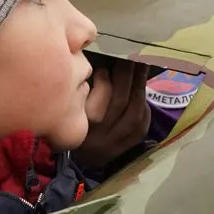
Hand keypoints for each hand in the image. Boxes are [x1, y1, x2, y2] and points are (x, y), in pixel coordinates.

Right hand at [75, 58, 153, 172]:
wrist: (81, 157)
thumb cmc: (71, 122)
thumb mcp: (70, 108)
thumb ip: (80, 88)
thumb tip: (99, 59)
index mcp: (79, 126)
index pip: (96, 104)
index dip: (104, 82)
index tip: (104, 66)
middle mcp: (98, 138)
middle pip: (119, 103)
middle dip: (126, 76)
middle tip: (130, 56)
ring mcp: (116, 144)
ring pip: (134, 113)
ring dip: (139, 86)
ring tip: (141, 66)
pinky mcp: (129, 146)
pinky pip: (141, 124)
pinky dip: (143, 105)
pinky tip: (141, 90)